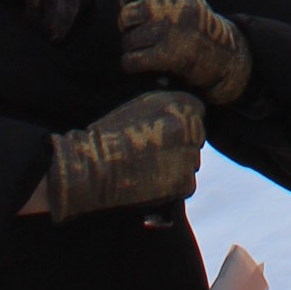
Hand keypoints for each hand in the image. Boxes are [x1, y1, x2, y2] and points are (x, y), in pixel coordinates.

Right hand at [40, 89, 206, 221]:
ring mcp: (189, 155)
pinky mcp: (184, 183)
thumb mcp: (138, 104)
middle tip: (153, 153)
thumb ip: (165, 103)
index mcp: (179, 102)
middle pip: (196, 137)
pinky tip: (151, 182)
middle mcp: (189, 127)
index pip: (196, 112)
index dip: (179, 124)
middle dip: (181, 145)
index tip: (161, 131)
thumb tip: (180, 105)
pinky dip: (173, 187)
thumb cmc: (109, 134)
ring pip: (192, 162)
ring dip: (178, 166)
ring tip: (148, 167)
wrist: (93, 166)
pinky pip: (187, 185)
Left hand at [117, 0, 252, 105]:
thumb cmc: (192, 24)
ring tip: (143, 48)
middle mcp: (175, 4)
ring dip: (131, 48)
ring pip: (128, 39)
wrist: (222, 54)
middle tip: (136, 32)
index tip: (131, 9)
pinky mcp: (170, 55)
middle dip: (126, 27)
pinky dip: (131, 64)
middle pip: (127, 14)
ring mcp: (172, 29)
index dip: (125, 0)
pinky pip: (131, 60)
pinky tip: (140, 63)